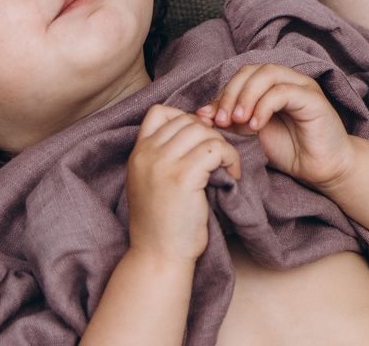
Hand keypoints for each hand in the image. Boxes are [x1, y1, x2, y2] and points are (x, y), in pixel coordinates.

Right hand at [125, 103, 238, 265]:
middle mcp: (146, 154)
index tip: (198, 143)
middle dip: (209, 134)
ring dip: (222, 146)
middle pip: (187, 119)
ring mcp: (163, 163)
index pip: (160, 112)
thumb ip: (164, 156)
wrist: (159, 257)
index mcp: (137, 154)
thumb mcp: (152, 183)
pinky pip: (216, 148)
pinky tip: (231, 175)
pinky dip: (230, 157)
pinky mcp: (183, 176)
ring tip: (226, 167)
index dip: (184, 120)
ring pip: (204, 131)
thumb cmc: (163, 224)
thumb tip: (200, 129)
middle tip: (218, 159)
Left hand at [201, 64, 355, 191]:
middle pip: (251, 70)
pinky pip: (284, 92)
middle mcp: (287, 79)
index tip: (207, 118)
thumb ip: (232, 121)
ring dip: (246, 96)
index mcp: (271, 85)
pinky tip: (255, 126)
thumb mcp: (252, 134)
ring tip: (236, 121)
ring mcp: (302, 86)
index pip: (241, 76)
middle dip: (231, 94)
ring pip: (267, 74)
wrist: (322, 169)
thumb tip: (203, 113)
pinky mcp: (313, 99)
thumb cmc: (290, 150)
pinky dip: (264, 106)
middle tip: (221, 121)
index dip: (222, 94)